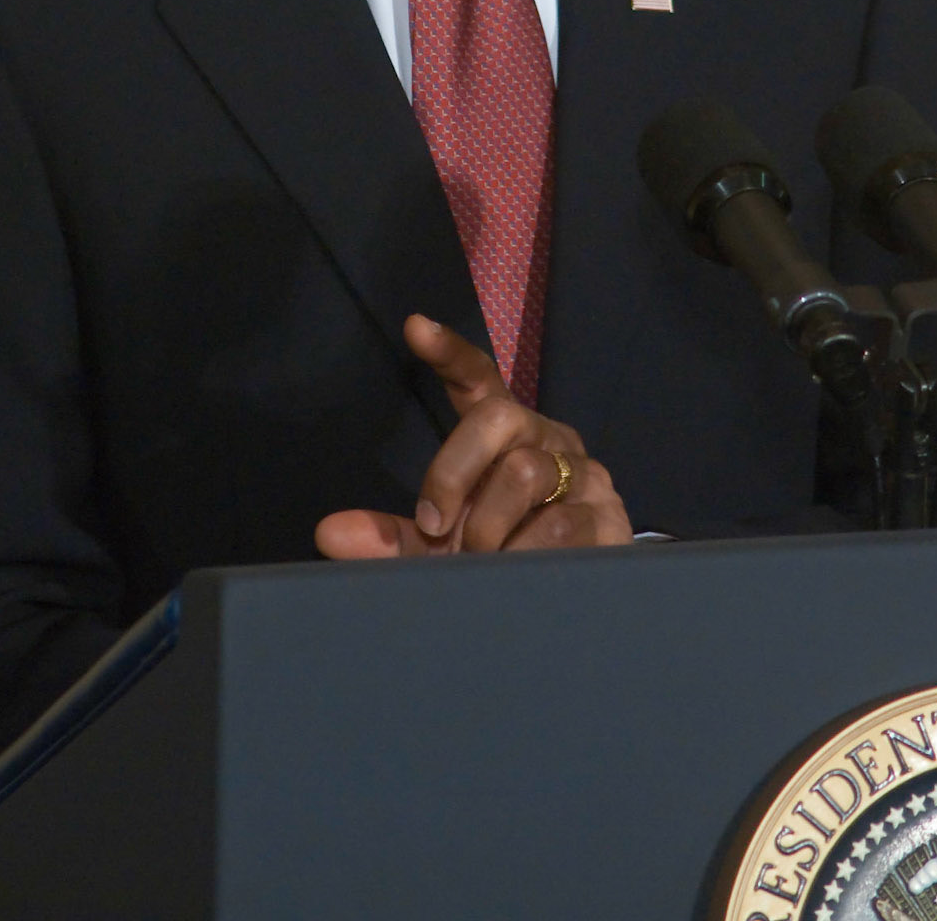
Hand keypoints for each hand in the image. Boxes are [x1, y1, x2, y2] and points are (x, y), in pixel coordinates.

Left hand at [314, 315, 633, 558]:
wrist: (572, 608)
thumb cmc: (498, 561)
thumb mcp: (442, 549)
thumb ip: (391, 537)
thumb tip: (329, 532)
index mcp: (503, 436)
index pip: (479, 379)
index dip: (450, 352)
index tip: (415, 328)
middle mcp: (545, 439)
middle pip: (499, 417)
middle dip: (455, 470)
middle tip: (436, 525)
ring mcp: (582, 473)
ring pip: (526, 472)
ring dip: (488, 528)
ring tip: (481, 565)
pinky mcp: (607, 515)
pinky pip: (559, 524)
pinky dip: (523, 557)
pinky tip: (516, 577)